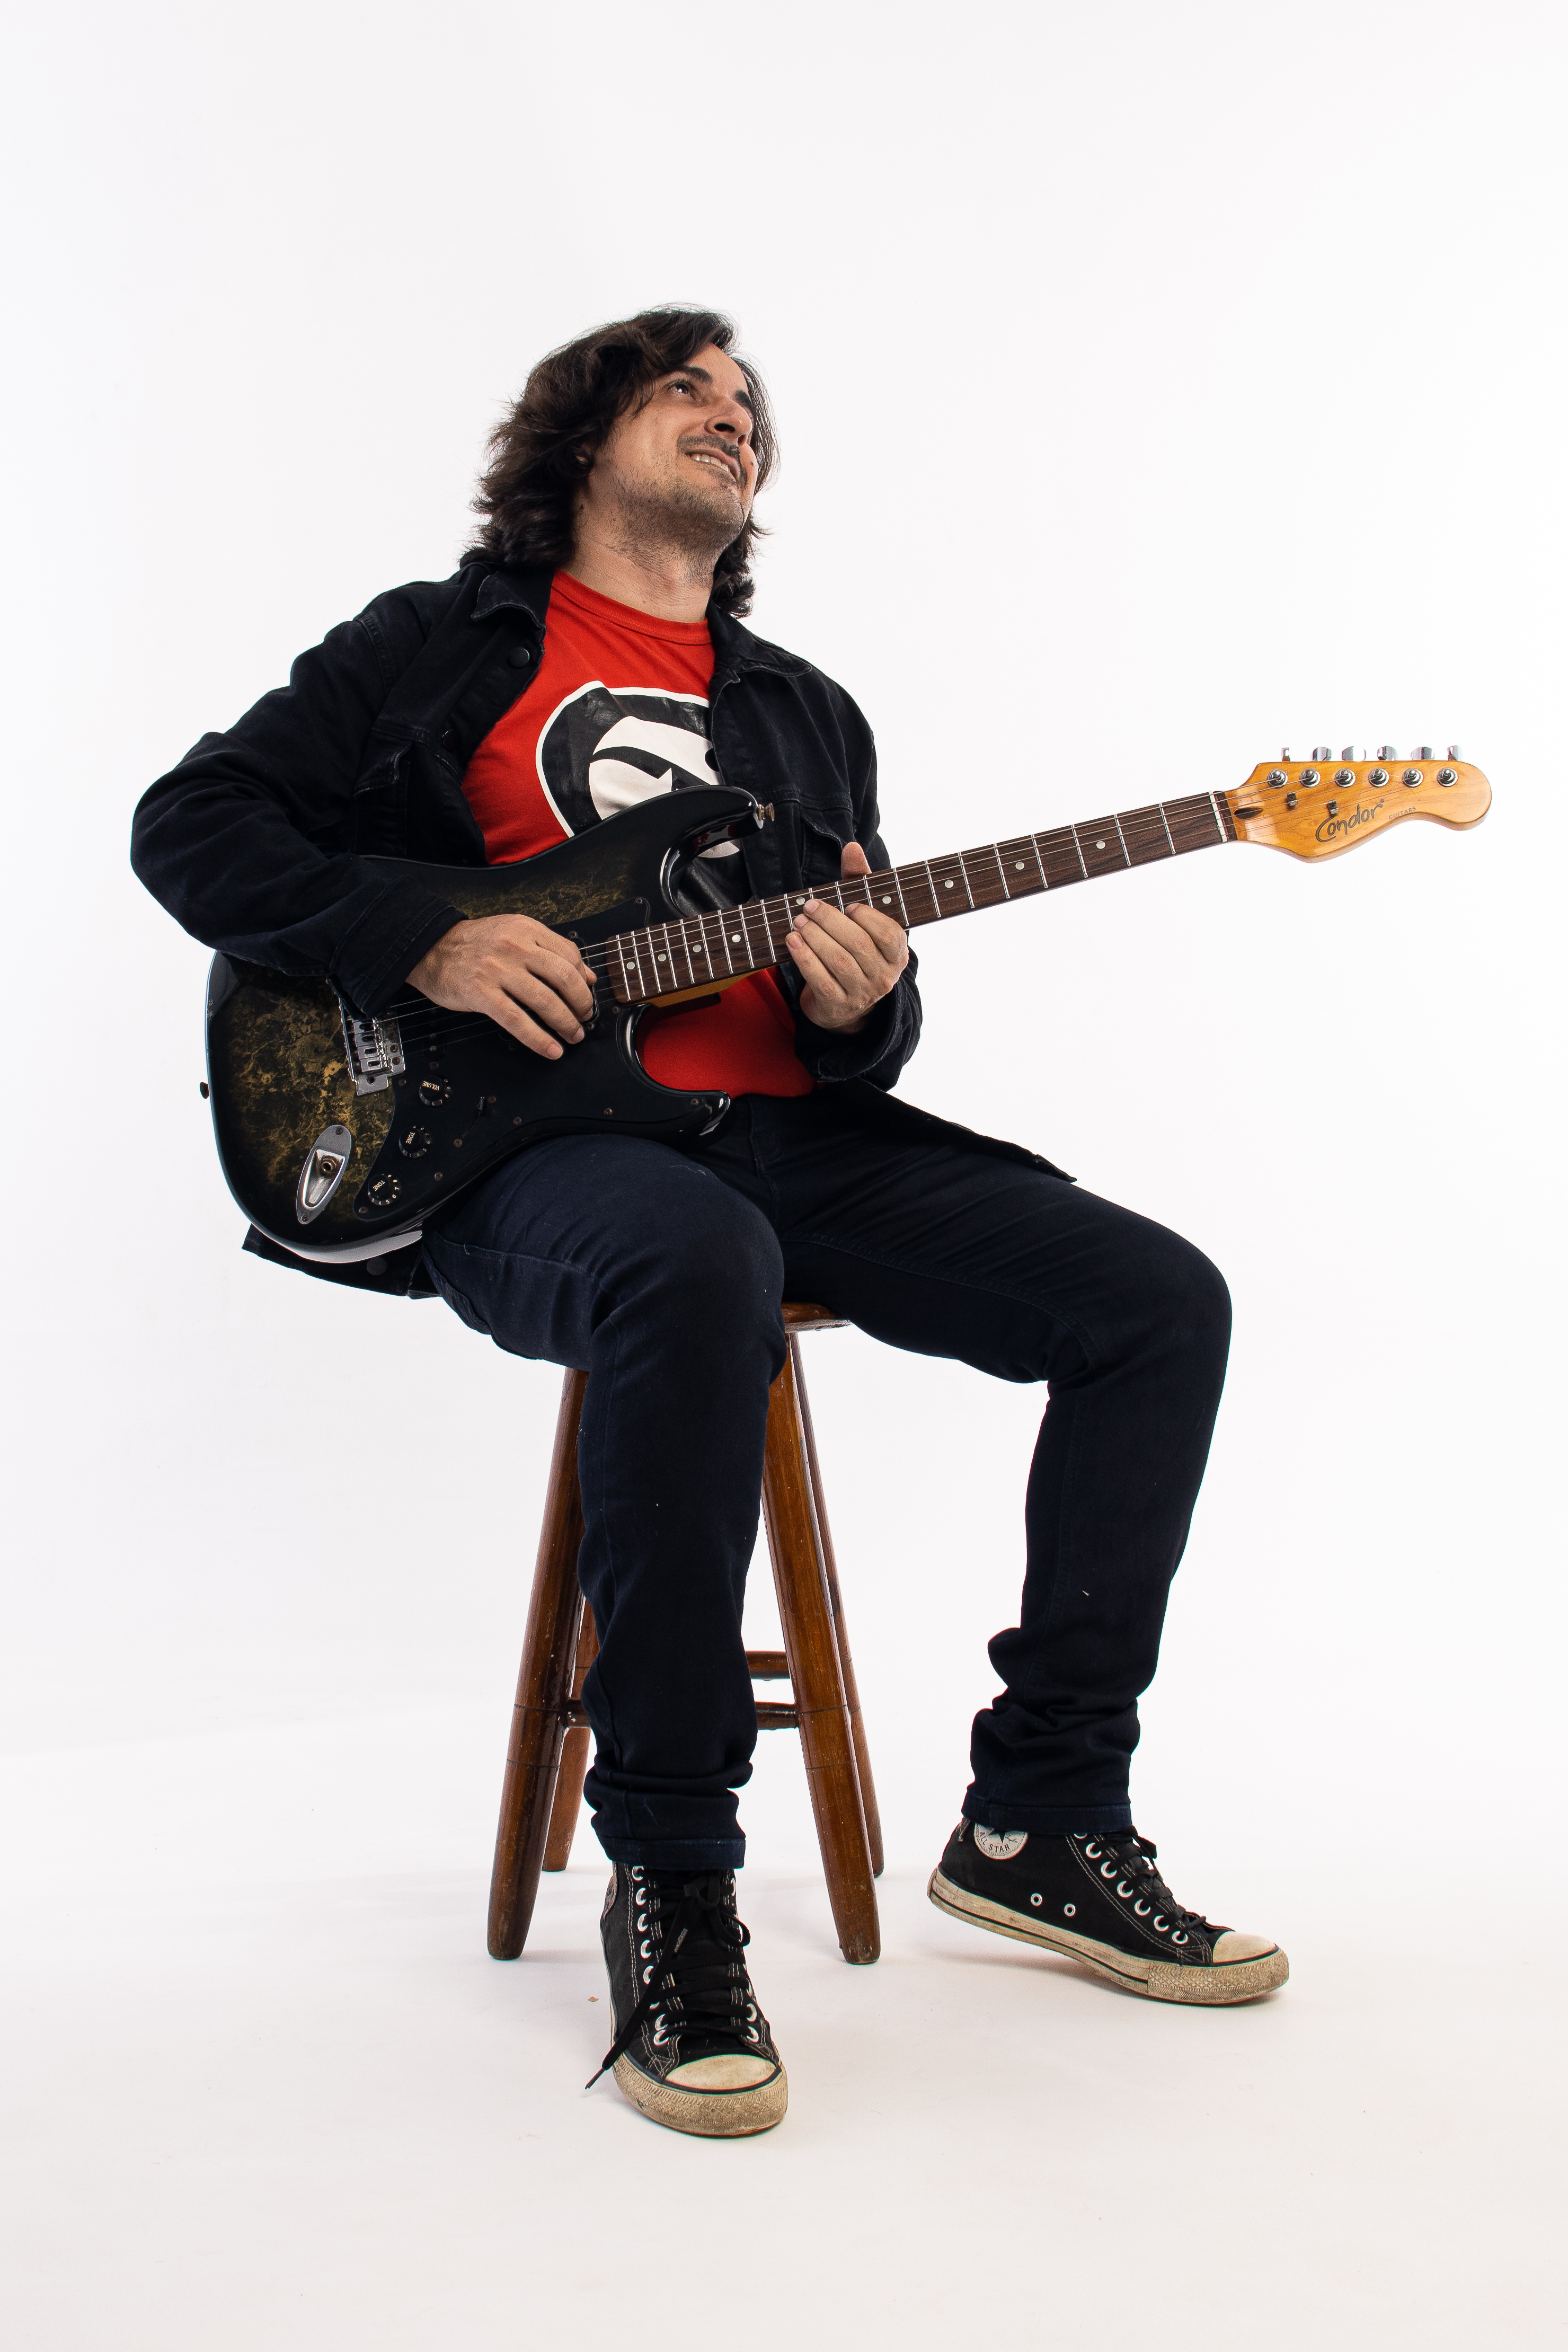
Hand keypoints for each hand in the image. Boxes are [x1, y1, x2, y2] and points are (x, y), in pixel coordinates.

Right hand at [407, 914, 597, 1059]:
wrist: (431, 948)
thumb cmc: (474, 944)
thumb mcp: (514, 934)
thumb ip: (550, 950)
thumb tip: (586, 975)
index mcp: (526, 930)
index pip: (569, 955)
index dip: (583, 980)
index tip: (586, 995)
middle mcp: (514, 947)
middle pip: (563, 979)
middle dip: (581, 1004)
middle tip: (584, 1018)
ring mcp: (498, 970)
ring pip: (545, 1001)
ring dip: (565, 1024)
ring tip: (572, 1035)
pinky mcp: (481, 993)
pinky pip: (517, 1021)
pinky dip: (538, 1039)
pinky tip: (550, 1049)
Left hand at [783, 841, 908, 1034]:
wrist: (844, 1002)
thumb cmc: (854, 948)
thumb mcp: (861, 916)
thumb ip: (859, 881)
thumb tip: (852, 847)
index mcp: (897, 954)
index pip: (890, 935)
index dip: (868, 918)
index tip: (848, 905)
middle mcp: (884, 977)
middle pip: (858, 945)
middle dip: (830, 922)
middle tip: (809, 907)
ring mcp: (862, 994)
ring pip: (838, 962)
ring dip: (814, 938)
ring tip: (798, 921)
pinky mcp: (837, 1005)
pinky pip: (820, 980)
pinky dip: (804, 958)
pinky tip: (792, 941)